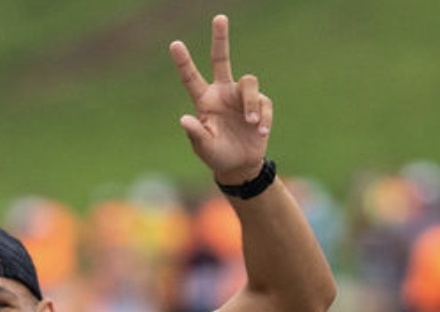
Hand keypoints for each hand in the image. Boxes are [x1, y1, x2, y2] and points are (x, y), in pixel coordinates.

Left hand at [169, 15, 272, 184]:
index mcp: (205, 100)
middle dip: (220, 38)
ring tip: (251, 123)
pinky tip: (260, 132)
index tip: (175, 44)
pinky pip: (264, 104)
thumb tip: (184, 119)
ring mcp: (242, 98)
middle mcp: (222, 93)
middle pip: (221, 59)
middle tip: (219, 18)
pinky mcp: (260, 107)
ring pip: (249, 83)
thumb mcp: (204, 148)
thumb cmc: (218, 155)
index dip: (183, 62)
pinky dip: (263, 118)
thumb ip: (195, 134)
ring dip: (251, 103)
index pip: (191, 78)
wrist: (240, 167)